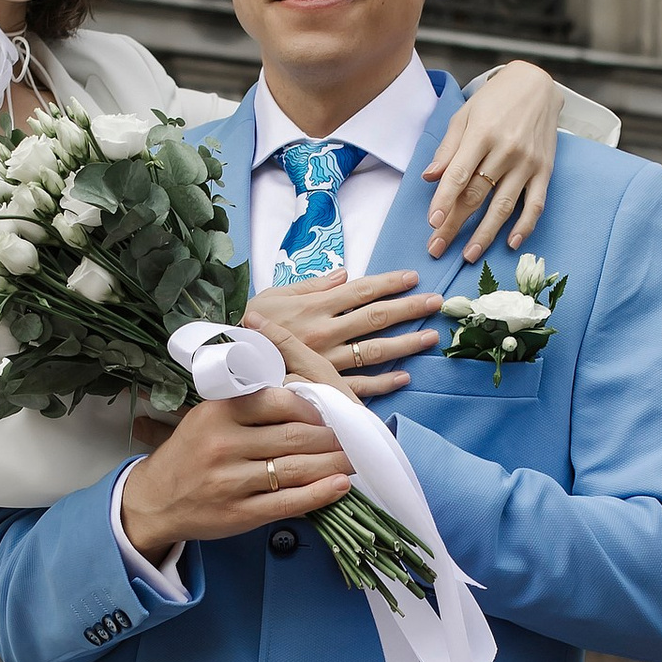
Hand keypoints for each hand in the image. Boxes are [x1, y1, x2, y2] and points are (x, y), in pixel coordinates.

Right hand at [120, 388, 351, 555]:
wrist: (154, 500)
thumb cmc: (190, 454)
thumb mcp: (208, 417)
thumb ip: (248, 407)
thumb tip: (305, 402)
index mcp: (218, 413)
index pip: (279, 401)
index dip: (312, 409)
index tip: (328, 416)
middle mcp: (224, 444)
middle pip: (295, 436)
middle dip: (332, 438)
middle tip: (351, 439)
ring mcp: (231, 481)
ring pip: (297, 469)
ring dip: (333, 464)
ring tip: (353, 461)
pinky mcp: (239, 513)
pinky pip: (288, 501)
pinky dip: (320, 494)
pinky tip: (340, 486)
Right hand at [242, 267, 438, 396]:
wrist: (226, 365)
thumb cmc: (249, 327)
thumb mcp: (274, 296)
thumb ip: (311, 285)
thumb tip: (344, 274)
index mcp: (314, 306)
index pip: (361, 290)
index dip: (389, 283)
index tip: (413, 278)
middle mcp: (325, 332)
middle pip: (375, 317)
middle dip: (409, 308)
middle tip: (436, 302)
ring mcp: (326, 361)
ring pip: (373, 350)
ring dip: (405, 344)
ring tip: (429, 337)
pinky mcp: (322, 386)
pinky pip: (358, 385)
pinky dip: (383, 383)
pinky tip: (404, 377)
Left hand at [424, 59, 558, 258]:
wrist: (537, 85)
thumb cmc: (495, 99)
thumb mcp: (465, 115)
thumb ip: (448, 148)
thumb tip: (430, 177)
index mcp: (482, 134)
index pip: (459, 175)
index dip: (444, 201)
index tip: (432, 223)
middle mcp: (506, 150)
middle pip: (476, 195)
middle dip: (455, 224)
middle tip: (437, 248)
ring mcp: (528, 162)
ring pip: (503, 205)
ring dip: (485, 233)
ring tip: (468, 255)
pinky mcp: (545, 170)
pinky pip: (535, 204)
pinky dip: (524, 226)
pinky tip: (510, 243)